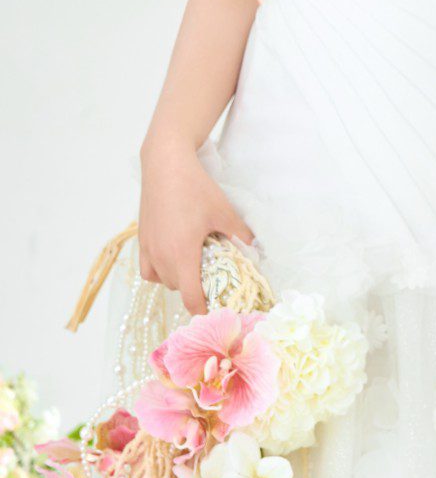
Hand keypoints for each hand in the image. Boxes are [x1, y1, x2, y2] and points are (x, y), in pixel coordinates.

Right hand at [138, 144, 256, 316]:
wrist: (165, 166)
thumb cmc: (196, 188)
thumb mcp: (224, 211)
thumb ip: (240, 234)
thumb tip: (253, 248)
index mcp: (182, 255)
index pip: (191, 298)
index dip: (204, 310)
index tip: (216, 311)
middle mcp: (161, 257)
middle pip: (178, 288)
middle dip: (195, 289)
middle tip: (213, 278)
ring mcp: (148, 249)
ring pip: (162, 280)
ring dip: (177, 279)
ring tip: (194, 265)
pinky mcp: (141, 239)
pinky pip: (148, 269)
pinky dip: (159, 271)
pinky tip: (172, 258)